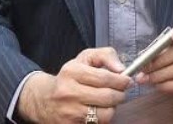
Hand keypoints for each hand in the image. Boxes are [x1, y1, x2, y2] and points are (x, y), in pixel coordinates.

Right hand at [17, 47, 131, 122]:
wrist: (45, 99)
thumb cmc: (70, 76)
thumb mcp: (85, 58)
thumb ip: (106, 55)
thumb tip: (121, 68)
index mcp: (72, 72)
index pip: (105, 77)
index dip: (121, 80)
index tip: (127, 81)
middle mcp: (68, 92)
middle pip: (107, 97)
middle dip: (120, 94)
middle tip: (122, 92)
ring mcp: (69, 111)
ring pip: (105, 114)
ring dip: (112, 107)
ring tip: (110, 101)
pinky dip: (102, 117)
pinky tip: (98, 109)